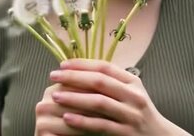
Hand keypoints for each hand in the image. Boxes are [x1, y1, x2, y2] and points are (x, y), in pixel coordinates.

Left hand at [47, 59, 189, 135]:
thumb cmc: (139, 113)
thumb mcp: (131, 93)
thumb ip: (113, 82)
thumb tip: (82, 69)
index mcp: (132, 82)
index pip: (105, 67)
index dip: (82, 64)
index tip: (62, 64)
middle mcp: (133, 96)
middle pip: (100, 81)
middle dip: (74, 77)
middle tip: (54, 76)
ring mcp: (130, 115)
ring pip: (99, 102)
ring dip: (75, 98)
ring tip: (56, 96)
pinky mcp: (125, 133)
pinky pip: (101, 125)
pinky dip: (83, 121)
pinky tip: (67, 118)